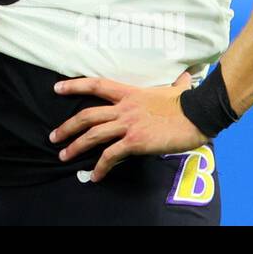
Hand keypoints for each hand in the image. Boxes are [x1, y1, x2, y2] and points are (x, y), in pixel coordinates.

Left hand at [49, 71, 207, 181]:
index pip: (96, 85)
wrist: (199, 113)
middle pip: (87, 115)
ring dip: (75, 147)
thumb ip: (177, 84)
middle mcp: (124, 108)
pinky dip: (101, 167)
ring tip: (63, 156)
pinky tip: (95, 176)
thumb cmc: (189, 102)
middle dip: (67, 127)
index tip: (57, 88)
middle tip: (53, 137)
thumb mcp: (177, 88)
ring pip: (93, 135)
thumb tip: (187, 77)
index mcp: (130, 93)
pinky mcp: (136, 141)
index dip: (74, 85)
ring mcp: (129, 124)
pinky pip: (111, 155)